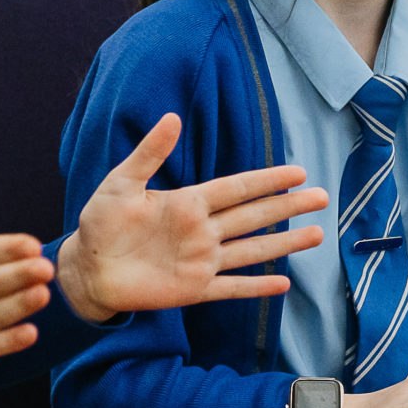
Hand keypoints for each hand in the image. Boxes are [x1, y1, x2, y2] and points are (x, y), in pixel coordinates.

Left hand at [54, 113, 325, 320]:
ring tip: (316, 234)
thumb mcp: (121, 182)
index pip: (237, 188)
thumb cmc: (99, 222)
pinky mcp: (193, 290)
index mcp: (188, 202)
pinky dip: (256, 287)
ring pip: (252, 250)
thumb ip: (149, 154)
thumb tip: (173, 117)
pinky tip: (283, 285)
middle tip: (321, 197)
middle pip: (254, 216)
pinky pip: (231, 288)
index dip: (267, 180)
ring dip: (283, 244)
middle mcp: (202, 231)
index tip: (297, 171)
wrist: (86, 268)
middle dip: (287, 206)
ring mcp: (201, 261)